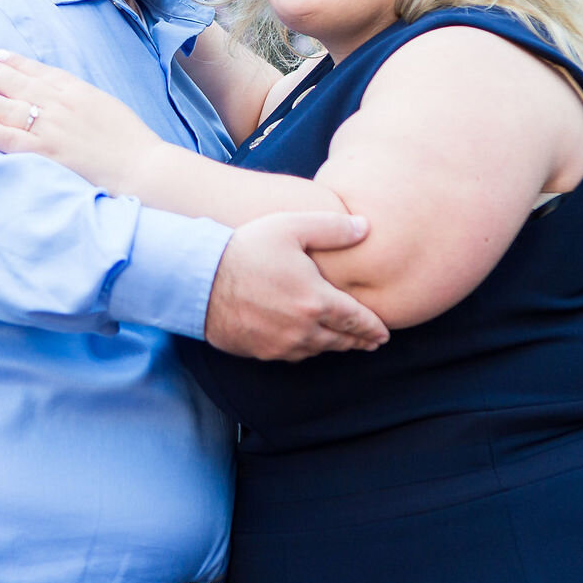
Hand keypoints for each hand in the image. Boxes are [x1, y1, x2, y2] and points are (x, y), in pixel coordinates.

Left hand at [0, 49, 170, 195]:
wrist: (143, 167)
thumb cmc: (131, 142)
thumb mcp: (108, 107)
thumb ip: (83, 100)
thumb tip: (65, 96)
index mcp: (78, 91)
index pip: (41, 72)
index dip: (18, 63)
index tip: (0, 54)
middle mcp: (60, 105)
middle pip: (18, 84)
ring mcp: (51, 128)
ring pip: (7, 108)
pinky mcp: (45, 153)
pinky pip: (8, 139)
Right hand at [205, 212, 387, 359]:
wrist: (198, 280)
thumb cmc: (245, 249)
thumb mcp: (291, 227)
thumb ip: (332, 228)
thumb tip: (366, 227)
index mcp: (316, 300)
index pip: (356, 320)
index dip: (373, 328)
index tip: (384, 333)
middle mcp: (303, 329)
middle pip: (341, 340)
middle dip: (359, 341)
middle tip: (371, 342)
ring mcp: (281, 344)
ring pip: (318, 350)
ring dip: (333, 346)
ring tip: (342, 341)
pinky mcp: (262, 351)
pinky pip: (293, 355)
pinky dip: (307, 349)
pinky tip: (308, 342)